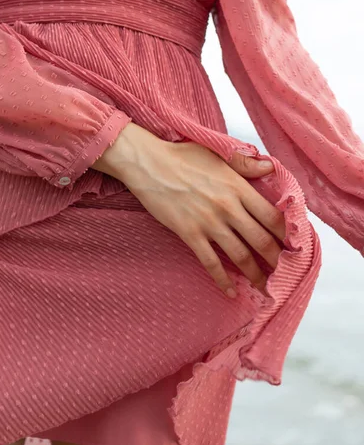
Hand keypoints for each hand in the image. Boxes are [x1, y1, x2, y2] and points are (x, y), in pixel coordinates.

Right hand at [92, 124, 285, 296]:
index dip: (287, 234)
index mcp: (238, 187)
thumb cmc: (182, 156)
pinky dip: (223, 279)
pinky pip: (211, 262)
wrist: (149, 164)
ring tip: (265, 288)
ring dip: (255, 275)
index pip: (272, 216)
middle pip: (261, 240)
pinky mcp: (190, 234)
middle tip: (286, 274)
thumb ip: (245, 163)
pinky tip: (231, 291)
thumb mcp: (217, 153)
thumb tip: (270, 167)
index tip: (295, 246)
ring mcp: (209, 223)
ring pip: (240, 255)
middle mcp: (228, 207)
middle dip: (277, 260)